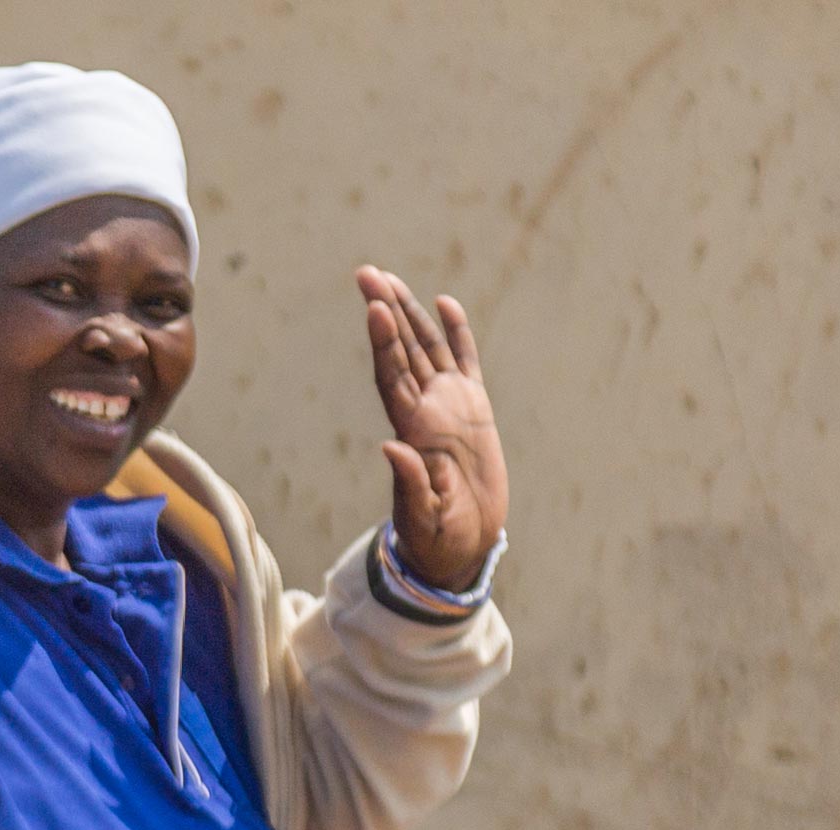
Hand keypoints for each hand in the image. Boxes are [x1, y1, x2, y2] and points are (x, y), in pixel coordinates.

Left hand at [355, 265, 508, 590]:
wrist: (459, 545)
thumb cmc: (437, 537)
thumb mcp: (423, 515)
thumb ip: (409, 483)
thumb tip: (391, 448)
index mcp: (411, 431)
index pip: (391, 376)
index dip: (382, 342)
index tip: (373, 307)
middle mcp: (424, 410)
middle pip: (400, 350)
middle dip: (385, 311)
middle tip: (367, 273)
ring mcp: (448, 406)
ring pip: (425, 348)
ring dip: (408, 313)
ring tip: (389, 277)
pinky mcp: (472, 409)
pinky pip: (463, 361)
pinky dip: (455, 333)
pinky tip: (445, 303)